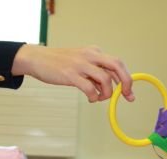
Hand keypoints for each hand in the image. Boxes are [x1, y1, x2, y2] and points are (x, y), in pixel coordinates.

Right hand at [12, 44, 134, 101]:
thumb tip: (111, 87)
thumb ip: (95, 72)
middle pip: (117, 65)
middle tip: (125, 96)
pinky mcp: (70, 74)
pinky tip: (90, 98)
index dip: (126, 78)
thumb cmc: (59, 63)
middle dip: (125, 82)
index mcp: (94, 52)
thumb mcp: (81, 62)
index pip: (117, 63)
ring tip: (99, 98)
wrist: (37, 59)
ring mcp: (80, 64)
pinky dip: (93, 96)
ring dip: (106, 93)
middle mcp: (90, 55)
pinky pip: (90, 88)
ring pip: (105, 79)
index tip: (129, 93)